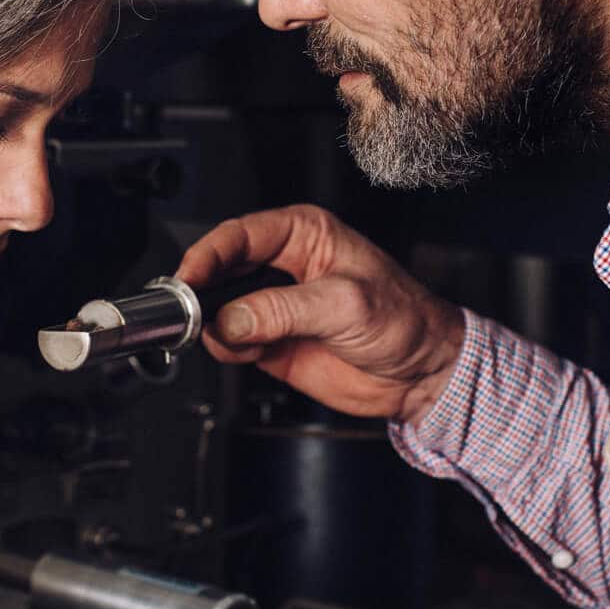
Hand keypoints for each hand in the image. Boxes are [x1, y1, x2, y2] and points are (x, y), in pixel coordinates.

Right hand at [176, 204, 464, 422]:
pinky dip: (229, 349)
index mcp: (304, 234)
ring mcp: (273, 305)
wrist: (422, 374)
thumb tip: (233, 318)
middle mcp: (283, 265)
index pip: (240, 234)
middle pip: (221, 267)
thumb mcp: (345, 305)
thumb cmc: (404, 321)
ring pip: (219, 307)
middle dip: (202, 289)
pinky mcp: (270, 340)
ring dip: (216, 325)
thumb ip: (284, 309)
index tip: (188, 277)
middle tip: (189, 311)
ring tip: (235, 338)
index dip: (208, 253)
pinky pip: (230, 341)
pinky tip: (253, 352)